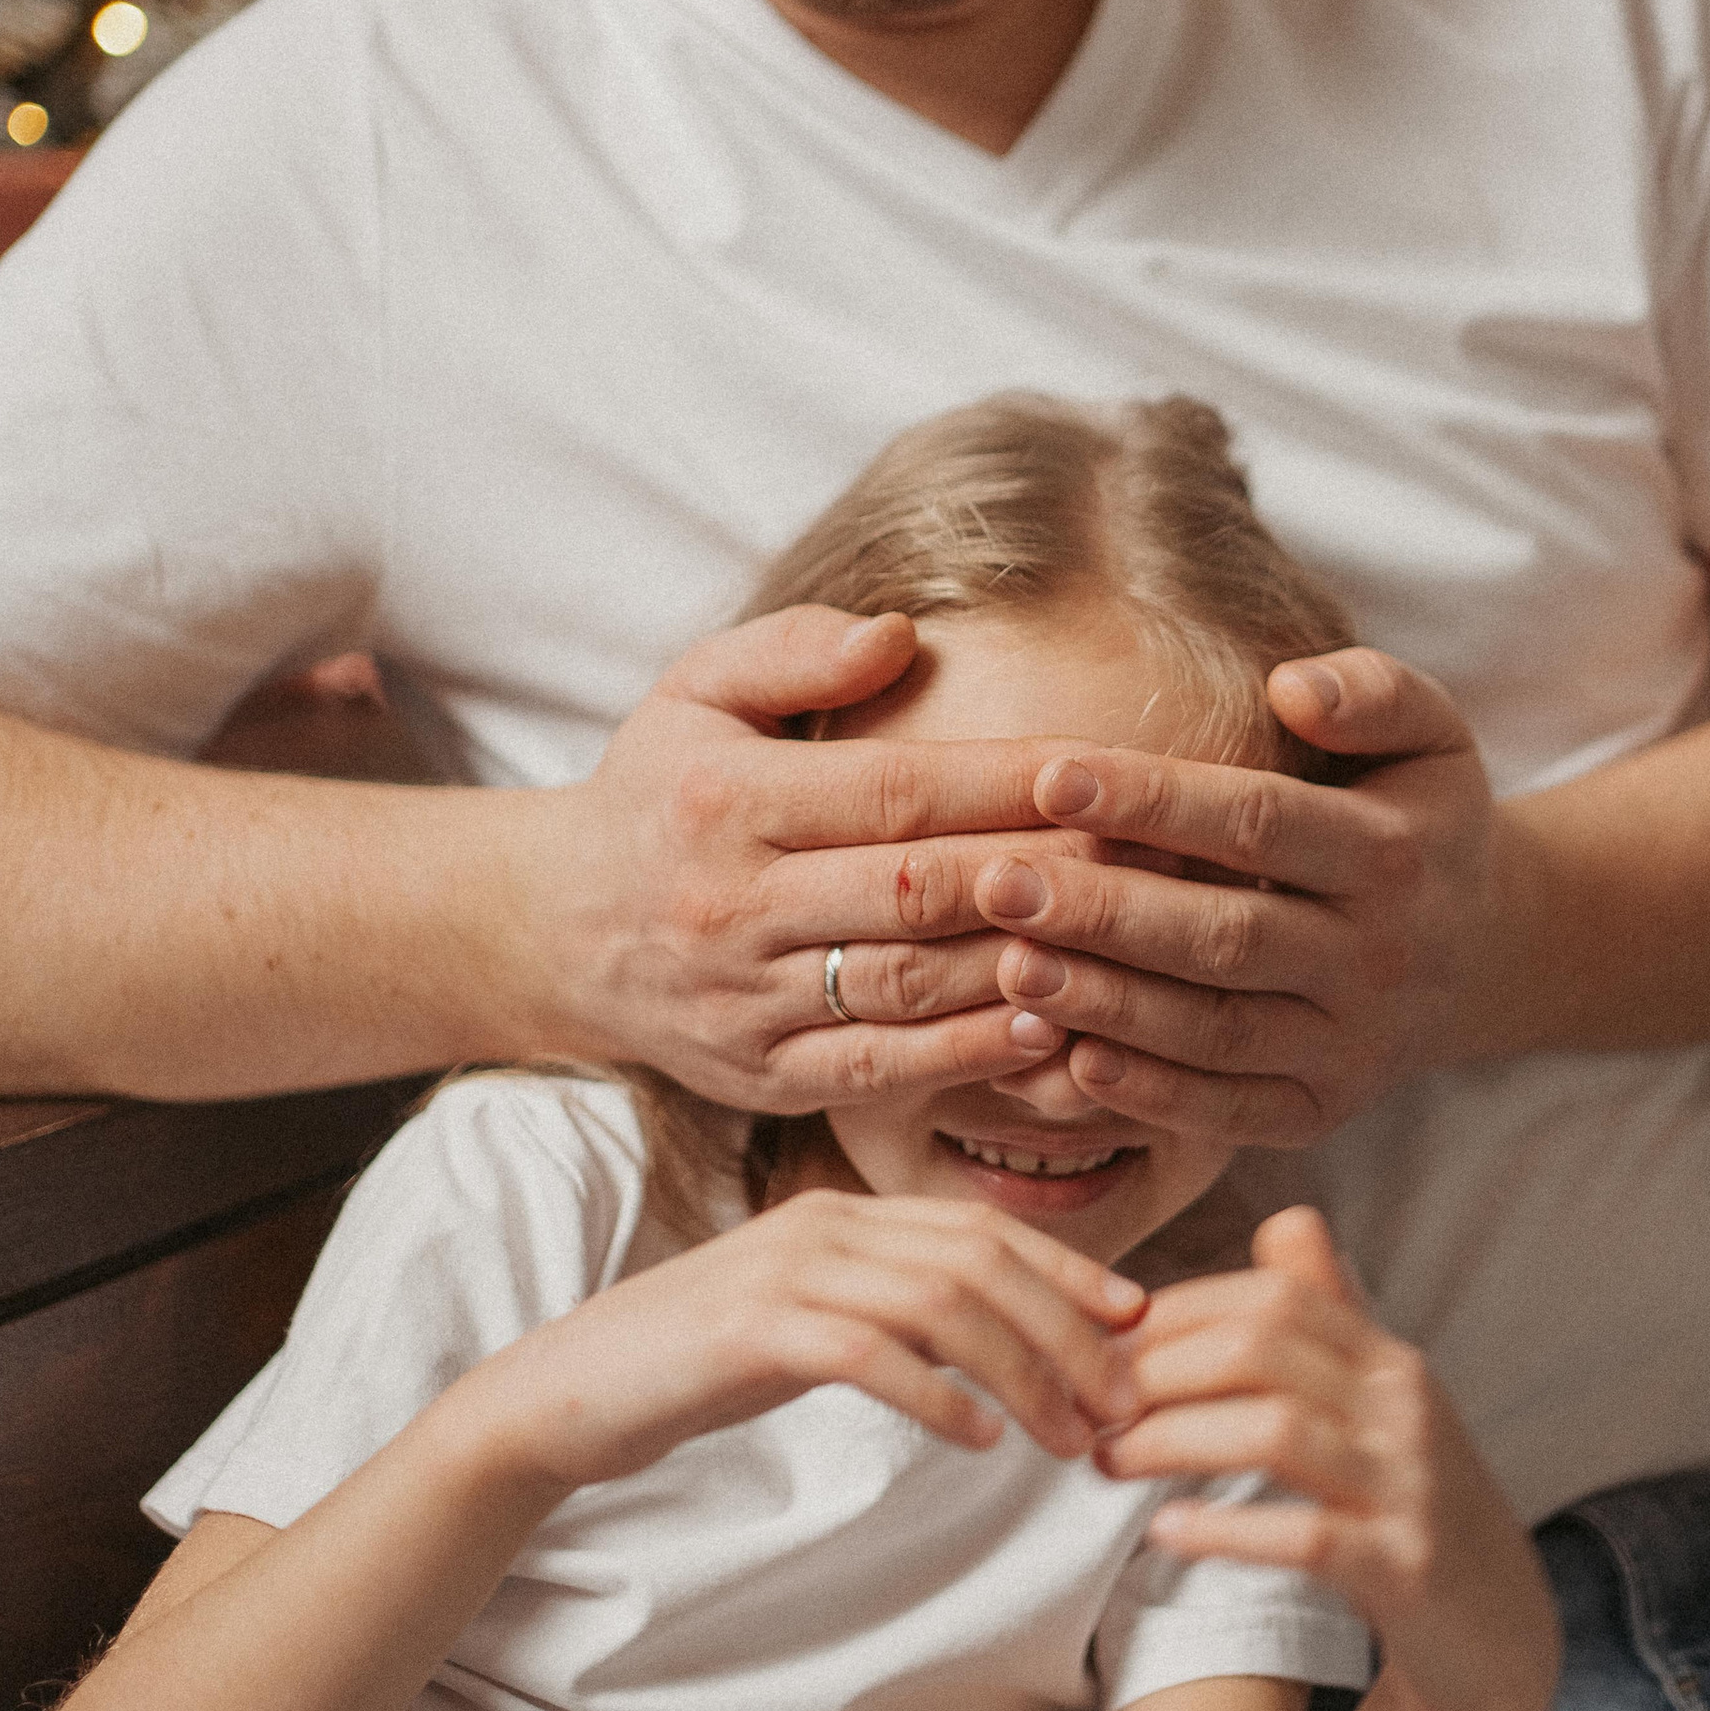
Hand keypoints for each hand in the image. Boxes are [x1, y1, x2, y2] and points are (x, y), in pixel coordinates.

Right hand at [475, 1187, 1151, 1497]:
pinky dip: (935, 1393)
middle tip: (1123, 1404)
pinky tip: (979, 1439)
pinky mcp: (750, 1329)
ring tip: (1069, 1436)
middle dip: (1068, 1330)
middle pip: (982, 1259)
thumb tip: (993, 1350)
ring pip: (942, 1302)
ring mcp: (786, 1270)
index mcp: (845, 1214)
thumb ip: (891, 1317)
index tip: (1140, 1328)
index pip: (987, 1227)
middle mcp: (825, 1224)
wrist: (563, 1394)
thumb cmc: (695, 1367)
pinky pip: (868, 1351)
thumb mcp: (809, 1325)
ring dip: (1023, 1371)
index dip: (1075, 1272)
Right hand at [519, 604, 1091, 1112]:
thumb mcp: (696, 691)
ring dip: (1022, 965)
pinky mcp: (761, 1076)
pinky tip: (1051, 1026)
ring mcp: (745, 1001)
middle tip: (1154, 859)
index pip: (895, 789)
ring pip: (908, 985)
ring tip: (1127, 945)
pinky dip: (970, 1053)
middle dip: (1042, 872)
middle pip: (916, 889)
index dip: (1009, 782)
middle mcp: (730, 905)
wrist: (555, 929)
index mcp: (725, 799)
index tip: (1107, 770)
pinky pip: (881, 1068)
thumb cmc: (661, 792)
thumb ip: (794, 648)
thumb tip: (901, 634)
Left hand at [958, 647, 1496, 1147]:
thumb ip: (1372, 692)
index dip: (1154, 800)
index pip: (1258, 823)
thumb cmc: (1418, 817)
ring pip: (1219, 1033)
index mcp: (1394, 856)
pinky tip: (1069, 1060)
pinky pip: (1231, 1112)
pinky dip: (1152, 1096)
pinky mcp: (1322, 1111)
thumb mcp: (1432, 734)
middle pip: (1227, 937)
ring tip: (1008, 966)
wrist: (1485, 953)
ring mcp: (1353, 1046)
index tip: (1051, 775)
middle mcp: (1381, 960)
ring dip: (1110, 1006)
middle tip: (995, 883)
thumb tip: (1290, 688)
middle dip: (1106, 911)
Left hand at [1099, 1209, 1558, 1710]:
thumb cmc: (1410, 1503)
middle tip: (1093, 1406)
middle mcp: (1404, 1406)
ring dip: (1172, 1441)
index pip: (1274, 1295)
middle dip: (1160, 1369)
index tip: (1107, 1345)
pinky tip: (1165, 1531)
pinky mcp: (1405, 1567)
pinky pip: (1307, 1537)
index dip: (1178, 1310)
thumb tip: (1283, 1221)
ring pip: (1276, 1432)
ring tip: (1107, 1461)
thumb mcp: (1381, 1400)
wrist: (1495, 1629)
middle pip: (1264, 1347)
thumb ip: (1331, 1314)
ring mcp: (1409, 1487)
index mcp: (1388, 1358)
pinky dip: (1228, 1530)